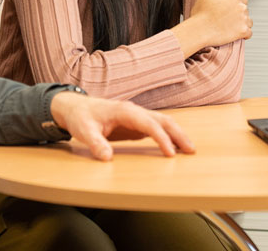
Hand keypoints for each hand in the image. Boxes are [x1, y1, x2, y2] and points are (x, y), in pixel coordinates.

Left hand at [49, 90, 195, 160]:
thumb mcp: (83, 131)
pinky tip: (175, 147)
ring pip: (163, 123)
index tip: (170, 153)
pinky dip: (168, 137)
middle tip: (191, 150)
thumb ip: (95, 143)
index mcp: (124, 111)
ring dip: (177, 134)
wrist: (76, 108)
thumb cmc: (81, 117)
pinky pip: (156, 129)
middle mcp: (134, 112)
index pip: (149, 124)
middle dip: (178, 134)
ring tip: (189, 150)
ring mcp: (137, 117)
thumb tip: (107, 158)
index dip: (161, 138)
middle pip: (162, 120)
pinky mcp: (136, 124)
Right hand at [176, 0, 251, 54]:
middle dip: (238, 15)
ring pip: (248, 22)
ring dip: (242, 24)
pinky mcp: (243, 32)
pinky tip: (234, 34)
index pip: (242, 0)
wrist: (198, 31)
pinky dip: (244, 34)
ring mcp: (243, 20)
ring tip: (229, 27)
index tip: (226, 11)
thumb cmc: (200, 12)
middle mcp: (242, 8)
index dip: (234, 5)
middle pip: (245, 11)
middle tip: (225, 20)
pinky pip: (249, 33)